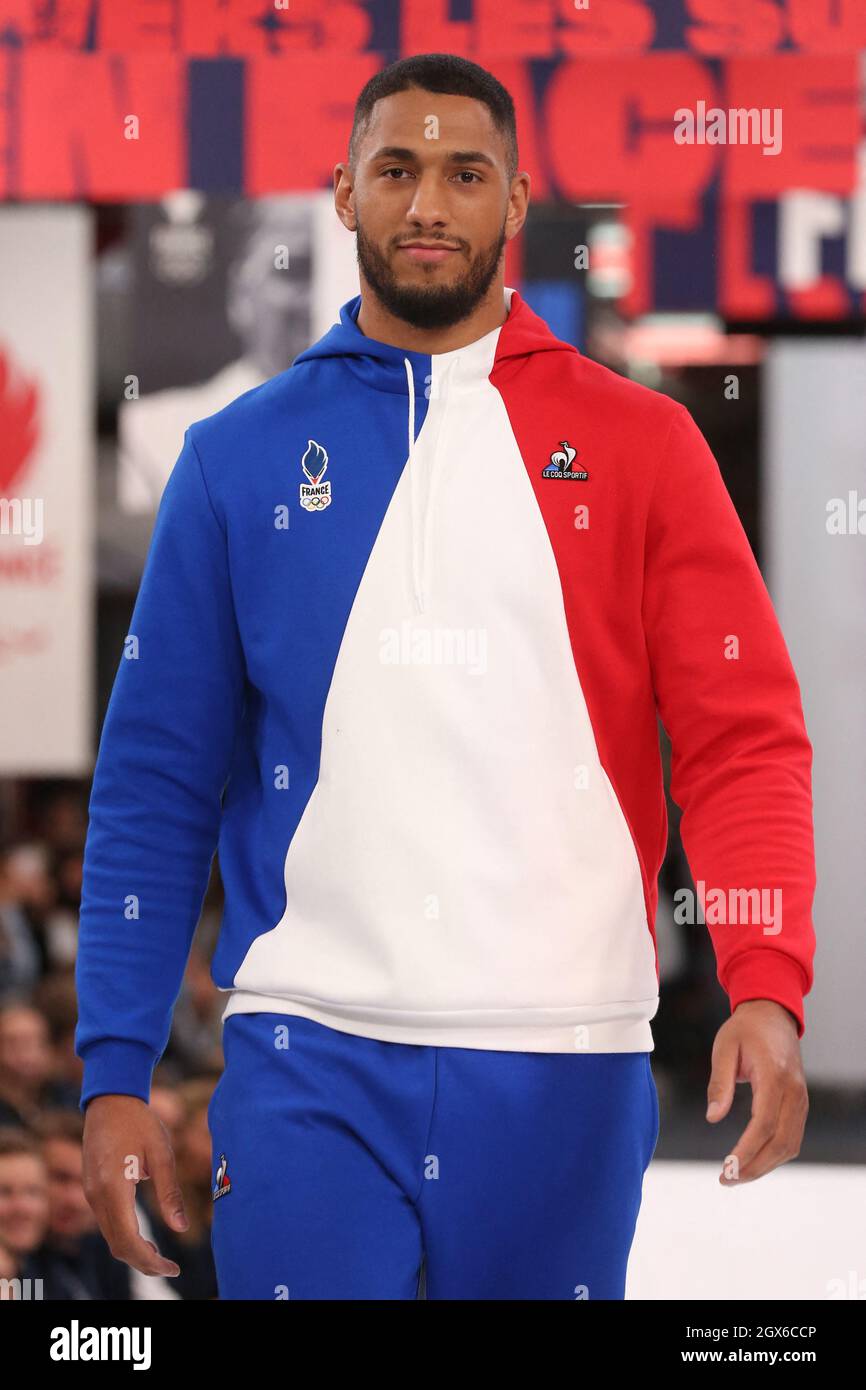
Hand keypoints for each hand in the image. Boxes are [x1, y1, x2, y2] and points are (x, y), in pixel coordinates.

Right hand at [82, 1094, 187, 1276]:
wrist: (110, 1100)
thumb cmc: (139, 1122)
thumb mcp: (162, 1154)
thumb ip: (170, 1193)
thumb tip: (181, 1228)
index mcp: (113, 1189)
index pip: (128, 1240)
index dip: (149, 1261)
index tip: (172, 1268)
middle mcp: (96, 1196)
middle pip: (117, 1245)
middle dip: (142, 1262)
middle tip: (170, 1268)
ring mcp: (90, 1194)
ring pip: (110, 1236)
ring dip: (133, 1251)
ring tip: (161, 1257)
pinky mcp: (91, 1189)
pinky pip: (106, 1223)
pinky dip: (124, 1237)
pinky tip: (144, 1237)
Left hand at [706, 999, 807, 1184]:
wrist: (773, 1015)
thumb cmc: (745, 1030)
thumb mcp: (724, 1048)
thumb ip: (719, 1083)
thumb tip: (712, 1117)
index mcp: (774, 1075)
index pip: (764, 1123)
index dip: (747, 1150)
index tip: (727, 1168)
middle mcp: (794, 1091)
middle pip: (780, 1142)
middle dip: (754, 1166)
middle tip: (726, 1179)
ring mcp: (801, 1099)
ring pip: (790, 1144)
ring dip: (765, 1165)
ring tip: (735, 1175)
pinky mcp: (800, 1104)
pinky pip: (792, 1137)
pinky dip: (774, 1154)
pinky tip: (752, 1161)